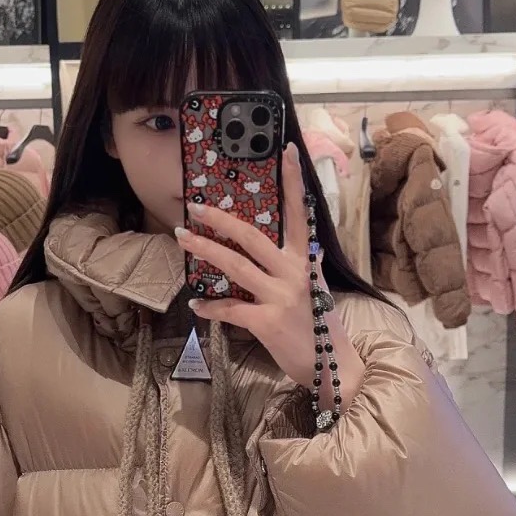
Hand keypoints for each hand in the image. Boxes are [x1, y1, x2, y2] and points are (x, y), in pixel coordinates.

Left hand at [177, 142, 364, 409]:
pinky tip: (197, 306)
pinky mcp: (267, 321)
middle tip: (194, 205)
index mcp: (305, 261)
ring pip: (234, 265)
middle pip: (252, 236)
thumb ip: (298, 268)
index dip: (292, 181)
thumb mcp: (314, 289)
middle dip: (220, 219)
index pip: (299, 214)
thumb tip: (280, 252)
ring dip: (205, 250)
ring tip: (182, 238)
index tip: (286, 149)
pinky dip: (211, 308)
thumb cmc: (319, 327)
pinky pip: (230, 308)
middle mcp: (294, 273)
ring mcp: (281, 296)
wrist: (333, 366)